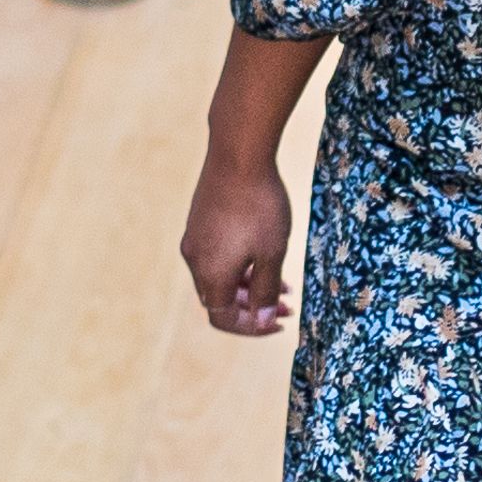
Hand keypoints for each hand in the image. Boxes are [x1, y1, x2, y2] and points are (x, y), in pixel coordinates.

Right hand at [183, 153, 295, 336]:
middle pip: (220, 299)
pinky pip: (216, 255)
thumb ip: (267, 291)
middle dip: (254, 307)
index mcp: (210, 274)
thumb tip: (263, 319)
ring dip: (249, 285)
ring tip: (282, 281)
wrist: (238, 153)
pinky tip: (262, 252)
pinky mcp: (199, 220)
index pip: (224, 318)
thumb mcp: (272, 253)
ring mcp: (194, 238)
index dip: (252, 328)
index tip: (280, 321)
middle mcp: (195, 259)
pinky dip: (239, 264)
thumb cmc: (259, 205)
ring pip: (219, 276)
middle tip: (287, 304)